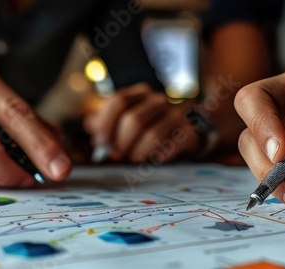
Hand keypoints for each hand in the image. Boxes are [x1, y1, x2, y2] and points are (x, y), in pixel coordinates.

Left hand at [84, 83, 200, 163]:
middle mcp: (159, 101)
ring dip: (137, 152)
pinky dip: (156, 157)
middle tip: (116, 155)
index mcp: (141, 93)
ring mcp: (176, 116)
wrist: (186, 130)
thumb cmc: (149, 127)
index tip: (100, 142)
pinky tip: (151, 160)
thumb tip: (95, 136)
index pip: (119, 101)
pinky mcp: (189, 133)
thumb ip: (105, 124)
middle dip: (121, 142)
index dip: (106, 123)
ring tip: (132, 160)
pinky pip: (170, 147)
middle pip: (134, 119)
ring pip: (152, 135)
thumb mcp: (124, 120)